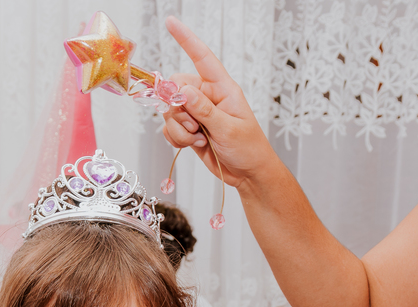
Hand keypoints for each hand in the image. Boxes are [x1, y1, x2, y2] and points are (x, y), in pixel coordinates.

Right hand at [160, 17, 279, 188]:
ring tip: (200, 139)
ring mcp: (196, 113)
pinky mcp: (189, 129)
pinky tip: (194, 145)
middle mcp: (207, 96)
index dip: (186, 39)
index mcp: (222, 88)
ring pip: (169, 111)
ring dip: (179, 129)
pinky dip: (176, 139)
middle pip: (175, 87)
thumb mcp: (229, 128)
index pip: (202, 57)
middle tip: (194, 126)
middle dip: (177, 109)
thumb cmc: (248, 148)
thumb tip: (182, 92)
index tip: (171, 22)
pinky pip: (169, 128)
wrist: (247, 174)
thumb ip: (204, 110)